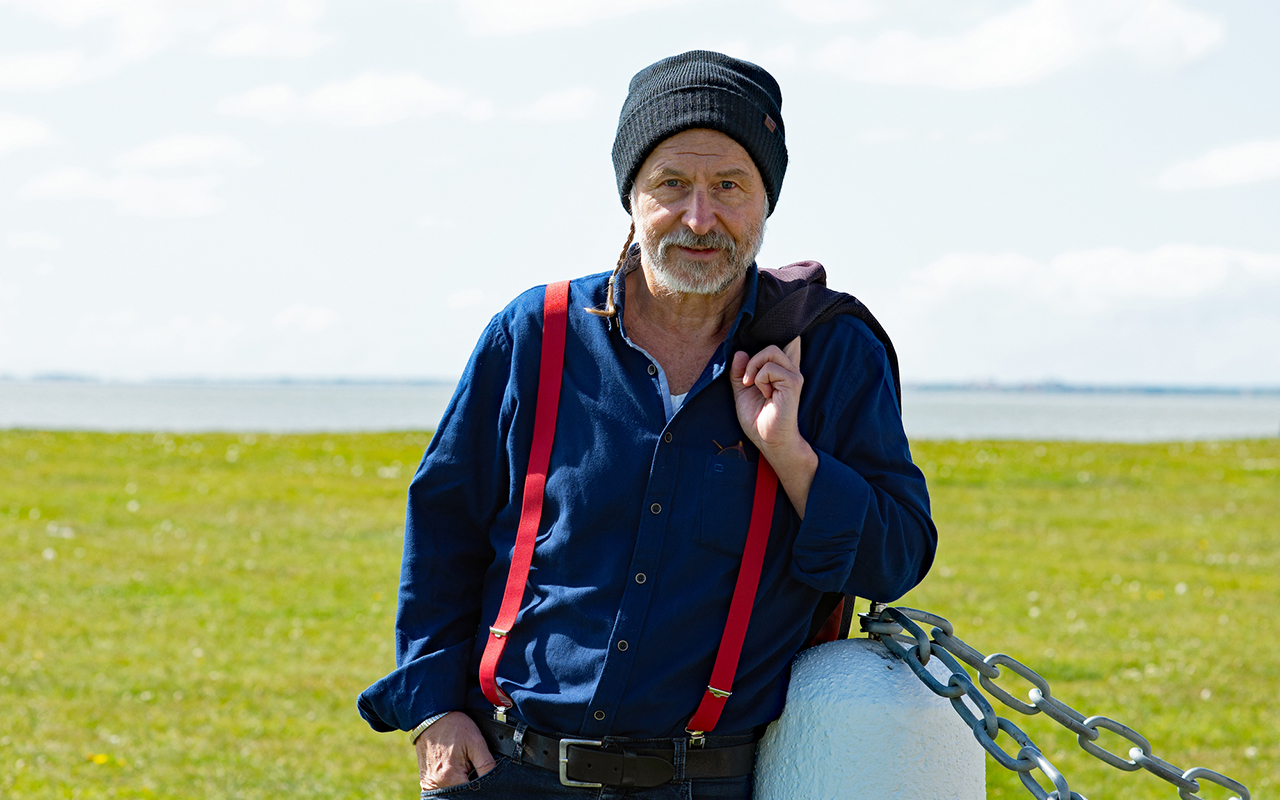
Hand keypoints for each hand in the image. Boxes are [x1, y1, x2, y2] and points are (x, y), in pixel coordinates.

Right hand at [416, 712, 495, 790]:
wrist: (432, 717)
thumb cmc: (453, 727)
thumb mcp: (476, 741)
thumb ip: (486, 764)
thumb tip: (495, 779)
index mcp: (450, 777)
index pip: (473, 791)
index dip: (482, 784)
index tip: (482, 773)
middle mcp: (437, 784)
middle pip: (462, 793)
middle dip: (471, 783)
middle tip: (472, 766)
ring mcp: (429, 784)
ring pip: (452, 792)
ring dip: (461, 783)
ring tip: (463, 765)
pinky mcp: (426, 781)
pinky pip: (442, 789)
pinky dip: (451, 784)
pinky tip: (455, 770)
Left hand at [730, 336, 817, 516]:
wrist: (768, 440)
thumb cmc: (758, 419)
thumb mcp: (741, 391)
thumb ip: (739, 371)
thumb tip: (739, 352)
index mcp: (780, 370)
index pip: (785, 342)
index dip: (779, 333)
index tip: (766, 328)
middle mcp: (790, 369)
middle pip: (771, 344)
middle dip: (752, 359)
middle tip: (746, 381)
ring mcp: (794, 375)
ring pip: (770, 351)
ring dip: (754, 368)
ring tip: (753, 386)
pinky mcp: (793, 382)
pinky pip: (770, 368)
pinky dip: (760, 379)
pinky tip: (766, 395)